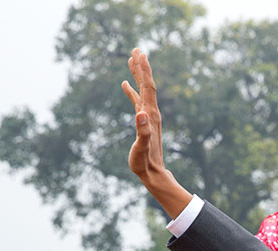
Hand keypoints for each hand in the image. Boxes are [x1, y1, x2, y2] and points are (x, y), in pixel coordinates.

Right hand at [122, 48, 192, 218]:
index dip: (144, 70)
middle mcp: (151, 113)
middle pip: (147, 85)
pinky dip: (131, 90)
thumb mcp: (142, 147)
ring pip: (142, 90)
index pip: (148, 88)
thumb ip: (142, 131)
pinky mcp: (143, 122)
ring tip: (131, 59)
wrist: (153, 174)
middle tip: (137, 49)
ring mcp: (147, 117)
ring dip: (137, 75)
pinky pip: (137, 101)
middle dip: (142, 67)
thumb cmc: (145, 163)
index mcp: (150, 115)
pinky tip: (124, 84)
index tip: (139, 53)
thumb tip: (140, 113)